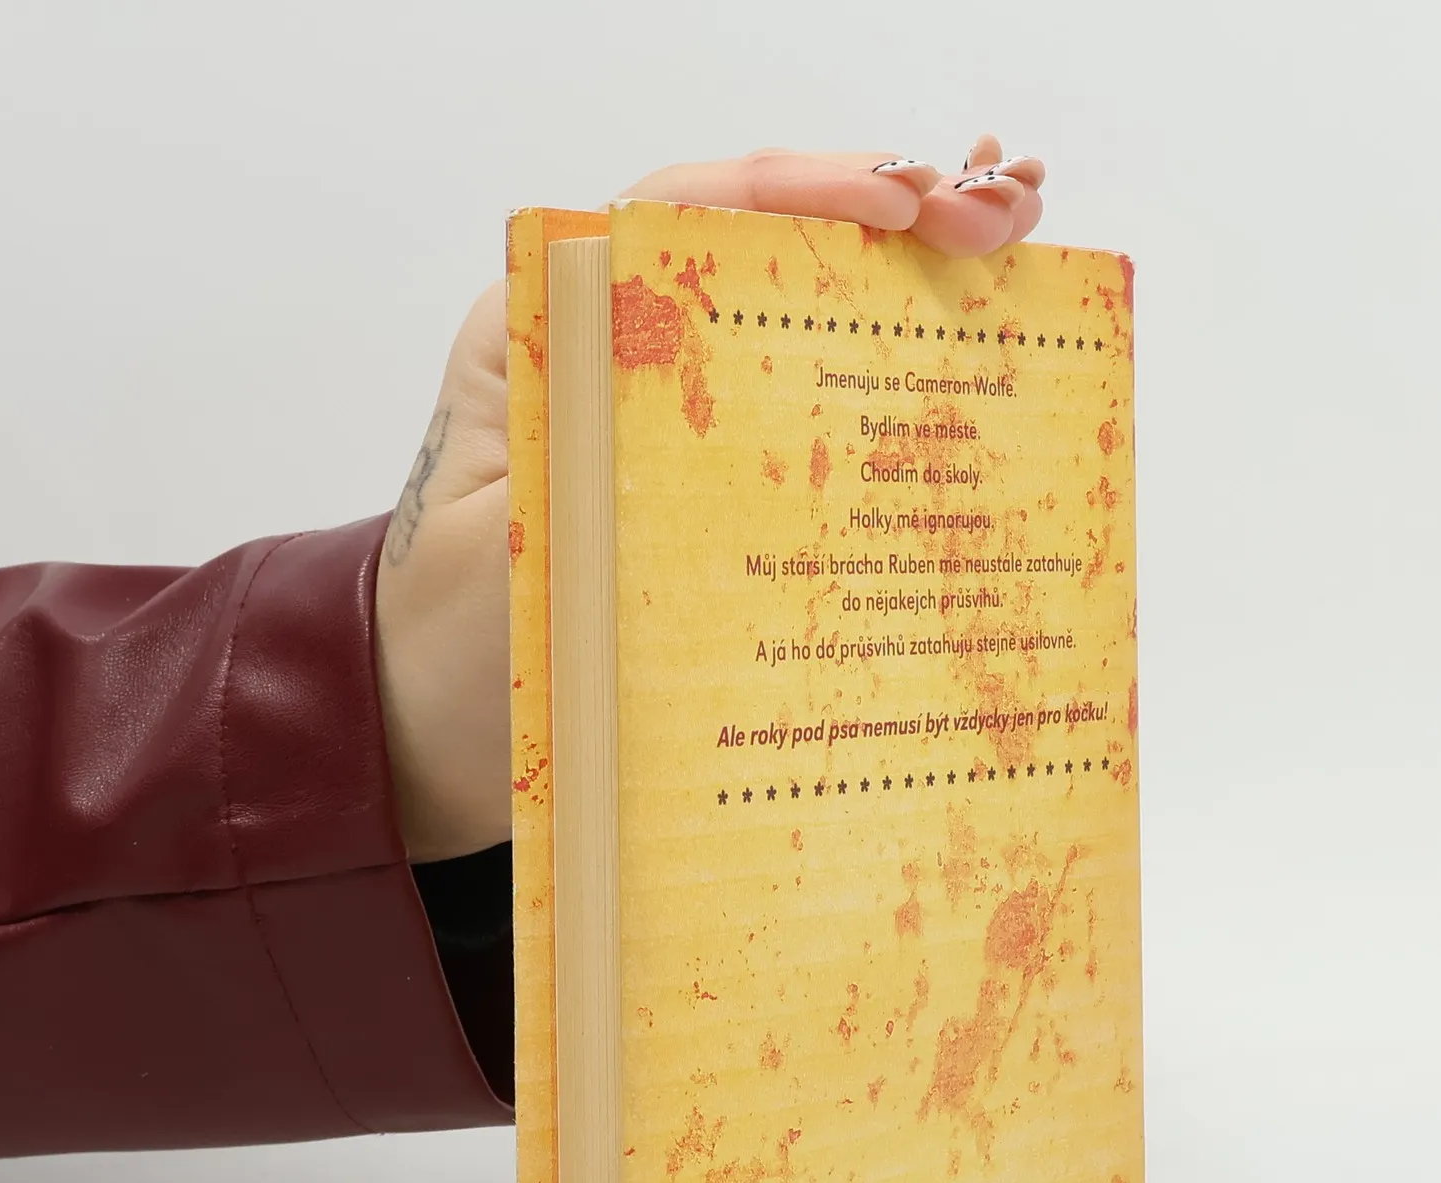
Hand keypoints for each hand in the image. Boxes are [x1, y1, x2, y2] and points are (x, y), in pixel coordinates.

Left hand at [373, 137, 1046, 862]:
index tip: (906, 210)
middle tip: (1001, 218)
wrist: (429, 727)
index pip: (683, 215)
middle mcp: (608, 348)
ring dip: (903, 277)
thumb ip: (581, 487)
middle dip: (889, 213)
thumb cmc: (453, 652)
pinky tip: (964, 360)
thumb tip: (699, 419)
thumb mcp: (509, 567)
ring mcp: (662, 406)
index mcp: (544, 337)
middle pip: (759, 240)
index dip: (804, 196)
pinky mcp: (699, 470)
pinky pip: (799, 399)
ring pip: (793, 309)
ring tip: (1011, 248)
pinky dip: (883, 371)